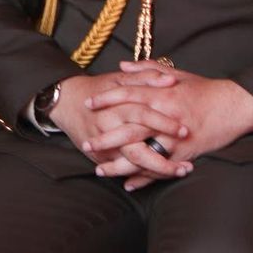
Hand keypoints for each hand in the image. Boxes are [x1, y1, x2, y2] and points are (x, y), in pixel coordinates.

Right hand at [47, 71, 193, 179]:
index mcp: (116, 108)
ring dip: (157, 172)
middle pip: (137, 151)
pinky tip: (162, 176)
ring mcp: (103, 148)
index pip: (143, 116)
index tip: (184, 131)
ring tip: (181, 172)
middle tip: (186, 165)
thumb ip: (146, 76)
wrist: (66, 103)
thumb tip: (170, 80)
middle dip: (163, 161)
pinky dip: (142, 176)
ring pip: (131, 166)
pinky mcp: (100, 158)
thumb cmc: (98, 88)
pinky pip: (123, 171)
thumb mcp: (120, 79)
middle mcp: (109, 130)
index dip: (164, 124)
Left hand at [84, 60, 252, 188]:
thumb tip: (122, 66)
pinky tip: (129, 184)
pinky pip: (161, 168)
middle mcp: (165, 116)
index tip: (88, 104)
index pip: (128, 95)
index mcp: (162, 93)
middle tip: (86, 143)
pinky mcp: (185, 153)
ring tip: (101, 170)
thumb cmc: (205, 89)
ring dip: (120, 164)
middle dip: (106, 137)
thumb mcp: (176, 74)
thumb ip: (147, 70)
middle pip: (129, 128)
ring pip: (142, 153)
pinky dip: (144, 178)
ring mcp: (175, 137)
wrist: (235, 105)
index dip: (106, 99)